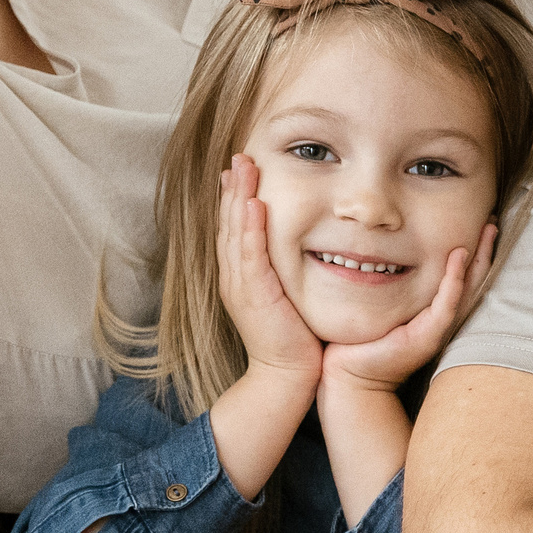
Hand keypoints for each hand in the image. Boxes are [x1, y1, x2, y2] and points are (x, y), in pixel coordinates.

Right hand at [217, 154, 320, 387]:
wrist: (287, 376)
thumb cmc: (295, 338)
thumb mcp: (287, 296)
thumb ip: (285, 270)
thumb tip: (303, 245)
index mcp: (241, 276)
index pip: (235, 229)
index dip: (235, 197)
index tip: (239, 169)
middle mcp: (234, 277)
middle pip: (229, 223)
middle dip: (232, 188)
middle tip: (238, 157)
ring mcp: (240, 285)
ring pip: (235, 232)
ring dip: (238, 197)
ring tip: (241, 167)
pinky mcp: (254, 295)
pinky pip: (249, 255)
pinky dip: (250, 228)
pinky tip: (254, 204)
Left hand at [321, 222, 495, 393]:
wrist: (349, 374)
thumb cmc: (360, 340)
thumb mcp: (381, 306)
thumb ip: (389, 285)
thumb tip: (380, 254)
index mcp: (433, 313)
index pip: (461, 278)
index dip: (472, 253)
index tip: (479, 225)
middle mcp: (441, 320)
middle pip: (472, 281)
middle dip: (484, 251)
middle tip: (492, 221)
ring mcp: (438, 329)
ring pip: (467, 289)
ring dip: (478, 258)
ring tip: (487, 232)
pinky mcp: (427, 336)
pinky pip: (446, 303)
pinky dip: (454, 279)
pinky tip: (458, 257)